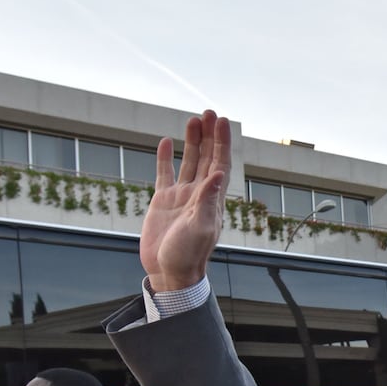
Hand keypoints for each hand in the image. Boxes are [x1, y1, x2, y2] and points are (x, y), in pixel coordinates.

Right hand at [140, 110, 231, 290]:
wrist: (169, 273)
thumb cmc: (188, 255)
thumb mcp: (200, 227)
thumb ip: (208, 200)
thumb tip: (218, 174)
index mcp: (211, 199)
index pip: (219, 163)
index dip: (222, 142)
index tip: (222, 121)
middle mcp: (199, 194)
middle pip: (206, 158)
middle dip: (209, 136)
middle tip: (209, 112)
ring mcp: (181, 197)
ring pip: (188, 162)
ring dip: (192, 142)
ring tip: (193, 120)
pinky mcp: (163, 202)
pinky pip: (165, 174)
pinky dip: (166, 158)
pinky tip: (167, 142)